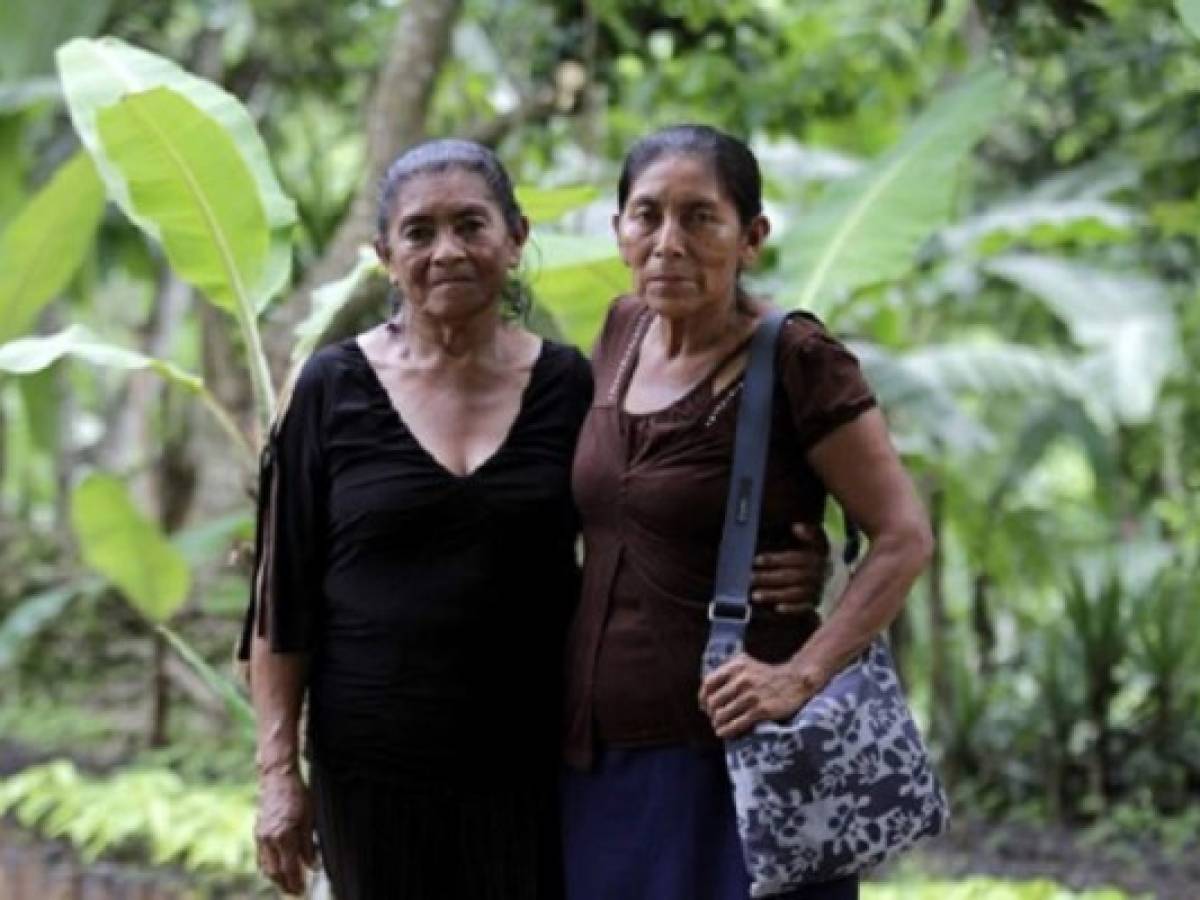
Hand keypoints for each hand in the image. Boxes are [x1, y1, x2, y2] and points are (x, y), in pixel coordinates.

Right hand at [256, 770, 315, 894]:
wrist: (277, 779)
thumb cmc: (297, 796)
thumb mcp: (309, 819)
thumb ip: (309, 845)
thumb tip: (313, 867)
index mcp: (283, 836)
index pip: (289, 868)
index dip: (296, 882)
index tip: (302, 891)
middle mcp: (269, 840)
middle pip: (274, 872)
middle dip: (284, 885)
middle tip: (296, 891)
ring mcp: (260, 837)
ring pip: (265, 867)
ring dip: (275, 878)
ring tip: (287, 884)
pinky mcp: (257, 833)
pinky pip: (261, 857)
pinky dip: (268, 867)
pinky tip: (276, 869)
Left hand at [699, 653, 820, 739]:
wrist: (795, 681)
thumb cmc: (766, 675)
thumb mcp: (745, 665)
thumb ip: (726, 675)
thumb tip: (705, 698)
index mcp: (736, 666)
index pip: (708, 683)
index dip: (703, 698)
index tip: (704, 707)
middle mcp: (742, 679)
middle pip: (713, 701)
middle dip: (711, 713)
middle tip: (714, 719)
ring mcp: (751, 695)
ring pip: (722, 715)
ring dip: (717, 724)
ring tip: (719, 727)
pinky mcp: (761, 710)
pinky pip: (736, 724)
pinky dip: (727, 731)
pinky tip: (724, 733)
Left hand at [749, 523, 827, 613]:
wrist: (836, 573)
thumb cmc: (818, 553)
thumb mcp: (818, 538)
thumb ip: (809, 532)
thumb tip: (796, 527)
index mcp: (815, 557)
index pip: (792, 558)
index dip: (774, 559)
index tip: (756, 560)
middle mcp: (816, 574)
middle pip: (790, 577)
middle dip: (768, 578)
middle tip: (749, 578)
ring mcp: (816, 589)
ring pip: (794, 593)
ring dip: (774, 595)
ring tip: (755, 595)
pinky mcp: (816, 602)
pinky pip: (804, 607)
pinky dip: (792, 608)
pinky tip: (778, 608)